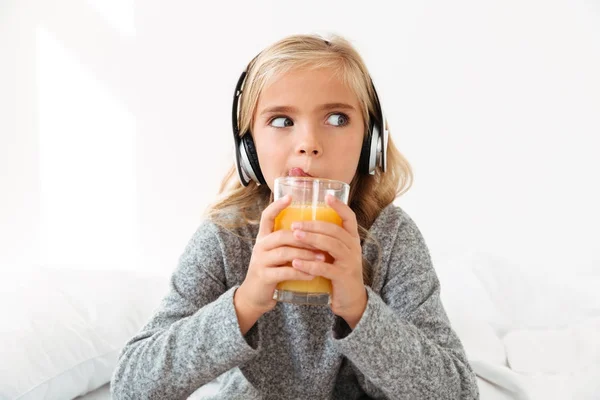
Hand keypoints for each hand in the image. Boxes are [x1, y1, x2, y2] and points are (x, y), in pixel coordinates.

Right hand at [235, 195, 321, 316]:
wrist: (254, 297)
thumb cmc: (272, 272)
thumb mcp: (277, 254)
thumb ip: (289, 244)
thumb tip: (314, 231)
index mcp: (264, 238)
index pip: (267, 216)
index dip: (277, 205)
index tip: (290, 196)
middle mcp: (260, 246)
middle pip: (282, 235)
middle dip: (305, 237)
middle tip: (324, 241)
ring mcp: (260, 261)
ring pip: (285, 253)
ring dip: (306, 255)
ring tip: (323, 258)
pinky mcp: (264, 276)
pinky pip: (285, 272)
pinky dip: (300, 273)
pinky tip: (313, 274)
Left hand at [289, 195, 366, 327]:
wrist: (351, 301)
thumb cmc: (339, 273)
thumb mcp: (336, 254)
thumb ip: (326, 240)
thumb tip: (305, 223)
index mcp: (351, 240)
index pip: (350, 218)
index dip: (339, 206)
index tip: (326, 196)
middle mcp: (353, 248)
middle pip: (334, 230)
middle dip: (313, 225)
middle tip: (295, 223)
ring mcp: (349, 262)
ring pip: (330, 245)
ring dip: (311, 239)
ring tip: (294, 236)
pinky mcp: (342, 277)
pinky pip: (325, 268)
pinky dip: (309, 264)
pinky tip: (296, 262)